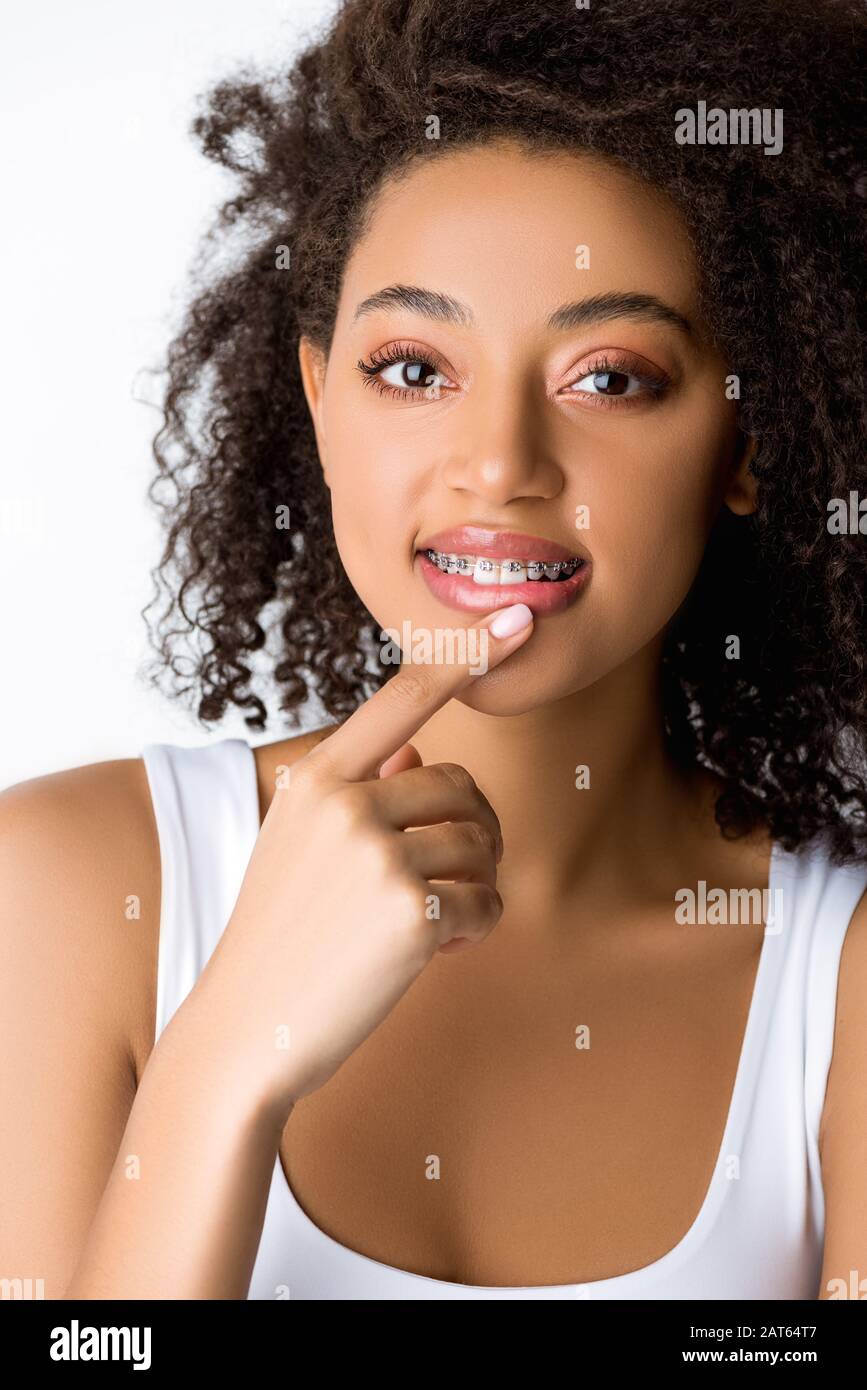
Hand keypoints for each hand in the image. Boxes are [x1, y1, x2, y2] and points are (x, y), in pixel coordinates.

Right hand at [195, 603, 534, 1118]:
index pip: (403, 698)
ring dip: (474, 886)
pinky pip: (487, 904)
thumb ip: (362, 790)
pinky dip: (475, 931)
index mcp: (317, 780)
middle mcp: (346, 806)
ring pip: (482, 845)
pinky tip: (432, 954)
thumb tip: (418, 749)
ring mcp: (378, 858)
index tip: (518, 620)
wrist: (247, 1029)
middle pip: (462, 786)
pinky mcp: (412, 915)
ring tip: (429, 921)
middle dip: (470, 833)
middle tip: (443, 880)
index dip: (466, 654)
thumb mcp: (302, 846)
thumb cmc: (280, 935)